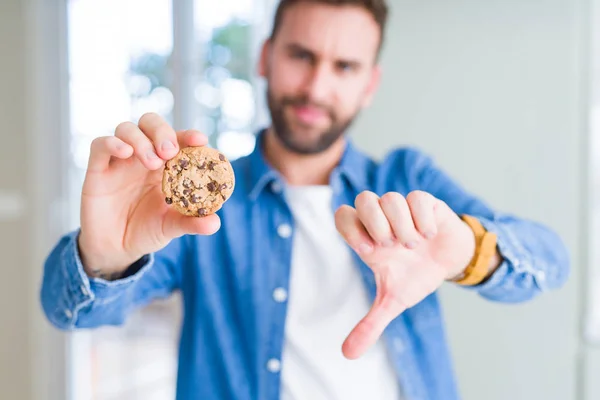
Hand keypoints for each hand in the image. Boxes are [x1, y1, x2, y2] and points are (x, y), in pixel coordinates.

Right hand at [78, 113, 219, 277]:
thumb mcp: (172, 227)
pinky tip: (125, 152)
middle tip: (170, 151)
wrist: (116, 249)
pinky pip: (100, 145)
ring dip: (141, 140)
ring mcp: (120, 160)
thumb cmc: (147, 231)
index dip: (189, 135)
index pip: (178, 139)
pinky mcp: (98, 168)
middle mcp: (143, 156)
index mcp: (166, 164)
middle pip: (151, 123)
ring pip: (127, 129)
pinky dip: (112, 143)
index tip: (200, 140)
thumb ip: (192, 222)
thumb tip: (215, 223)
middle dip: (162, 132)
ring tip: (152, 163)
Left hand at [334, 190, 475, 358]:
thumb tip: (347, 354)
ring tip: (414, 246)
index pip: (344, 216)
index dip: (350, 230)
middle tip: (390, 247)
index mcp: (368, 237)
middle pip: (363, 198)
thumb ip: (370, 323)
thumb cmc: (415, 276)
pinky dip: (421, 218)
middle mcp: (382, 218)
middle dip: (375, 223)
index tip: (370, 252)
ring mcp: (403, 208)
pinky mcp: (426, 203)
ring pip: (390, 198)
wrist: (449, 263)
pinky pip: (416, 197)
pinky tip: (428, 236)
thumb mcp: (393, 301)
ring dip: (401, 225)